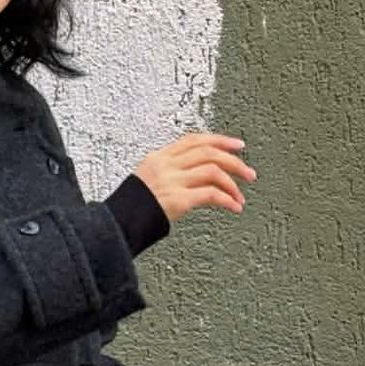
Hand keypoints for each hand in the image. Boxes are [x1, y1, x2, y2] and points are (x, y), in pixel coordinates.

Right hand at [133, 133, 255, 223]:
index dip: (219, 140)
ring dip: (233, 184)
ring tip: (241, 197)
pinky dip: (227, 200)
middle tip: (249, 173)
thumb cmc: (130, 209)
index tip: (237, 145)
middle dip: (234, 161)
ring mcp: (171, 181)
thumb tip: (194, 176)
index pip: (194, 140)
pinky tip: (234, 207)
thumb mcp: (146, 181)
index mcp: (158, 157)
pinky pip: (211, 194)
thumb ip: (168, 174)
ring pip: (214, 171)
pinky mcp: (178, 200)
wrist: (115, 225)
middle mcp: (166, 165)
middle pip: (209, 152)